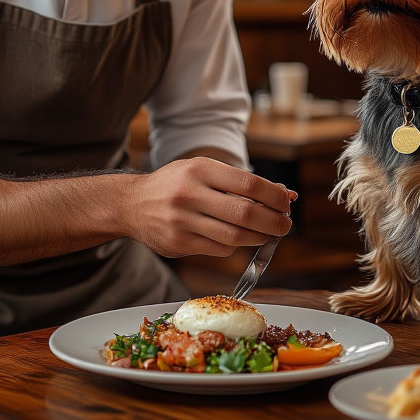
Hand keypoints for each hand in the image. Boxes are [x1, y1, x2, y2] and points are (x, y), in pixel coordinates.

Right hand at [123, 157, 295, 257]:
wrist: (132, 203)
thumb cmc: (176, 184)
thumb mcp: (204, 170)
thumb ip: (241, 182)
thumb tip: (285, 196)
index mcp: (200, 169)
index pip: (248, 184)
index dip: (274, 196)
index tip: (287, 203)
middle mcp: (189, 194)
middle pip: (245, 213)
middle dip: (273, 222)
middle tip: (285, 225)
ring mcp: (182, 221)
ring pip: (234, 236)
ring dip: (258, 237)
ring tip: (267, 234)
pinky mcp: (178, 244)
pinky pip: (218, 249)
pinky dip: (235, 245)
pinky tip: (239, 239)